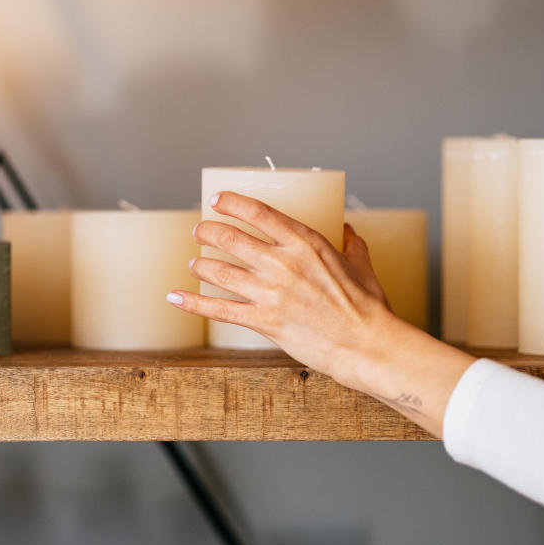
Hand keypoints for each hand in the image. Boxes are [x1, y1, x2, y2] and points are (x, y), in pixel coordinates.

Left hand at [167, 191, 473, 436]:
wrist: (367, 345)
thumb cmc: (368, 307)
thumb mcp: (363, 264)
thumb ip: (351, 243)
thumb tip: (348, 229)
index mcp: (305, 243)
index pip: (258, 213)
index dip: (231, 203)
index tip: (217, 199)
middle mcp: (282, 263)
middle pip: (230, 238)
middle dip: (208, 231)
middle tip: (200, 230)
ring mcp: (270, 293)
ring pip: (220, 271)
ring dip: (201, 264)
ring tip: (195, 261)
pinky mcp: (264, 321)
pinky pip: (219, 309)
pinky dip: (193, 302)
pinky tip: (175, 296)